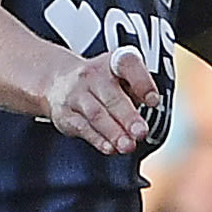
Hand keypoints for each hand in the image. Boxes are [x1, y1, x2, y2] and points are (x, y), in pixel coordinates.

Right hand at [41, 42, 158, 153]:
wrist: (58, 81)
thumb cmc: (100, 83)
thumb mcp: (120, 76)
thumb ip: (137, 88)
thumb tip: (150, 105)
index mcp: (113, 63)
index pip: (128, 65)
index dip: (142, 83)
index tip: (153, 101)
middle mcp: (92, 75)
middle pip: (111, 97)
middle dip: (128, 117)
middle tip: (140, 132)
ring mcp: (76, 94)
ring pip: (96, 114)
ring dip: (114, 132)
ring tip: (128, 146)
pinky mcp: (64, 113)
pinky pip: (82, 127)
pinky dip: (97, 139)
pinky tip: (109, 147)